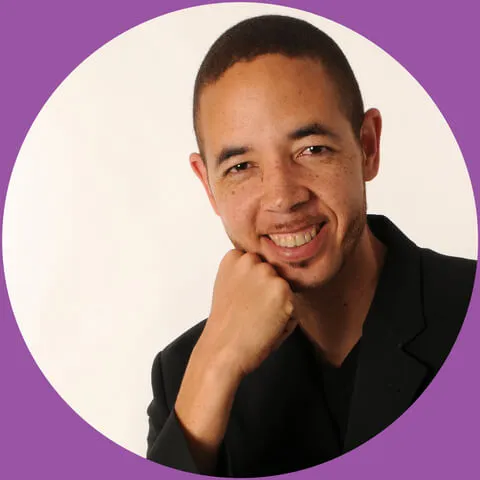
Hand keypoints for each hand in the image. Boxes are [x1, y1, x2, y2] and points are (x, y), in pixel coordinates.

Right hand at [197, 249, 296, 377]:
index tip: (245, 297)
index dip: (256, 282)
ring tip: (259, 319)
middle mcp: (251, 260)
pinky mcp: (282, 290)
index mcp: (233, 257)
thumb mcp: (229, 287)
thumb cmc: (226, 325)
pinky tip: (267, 326)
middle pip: (274, 272)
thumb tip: (274, 273)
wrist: (223, 351)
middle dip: (269, 289)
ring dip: (280, 303)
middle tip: (253, 310)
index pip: (259, 261)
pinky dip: (287, 319)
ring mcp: (267, 274)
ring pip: (285, 288)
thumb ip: (247, 274)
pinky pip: (295, 305)